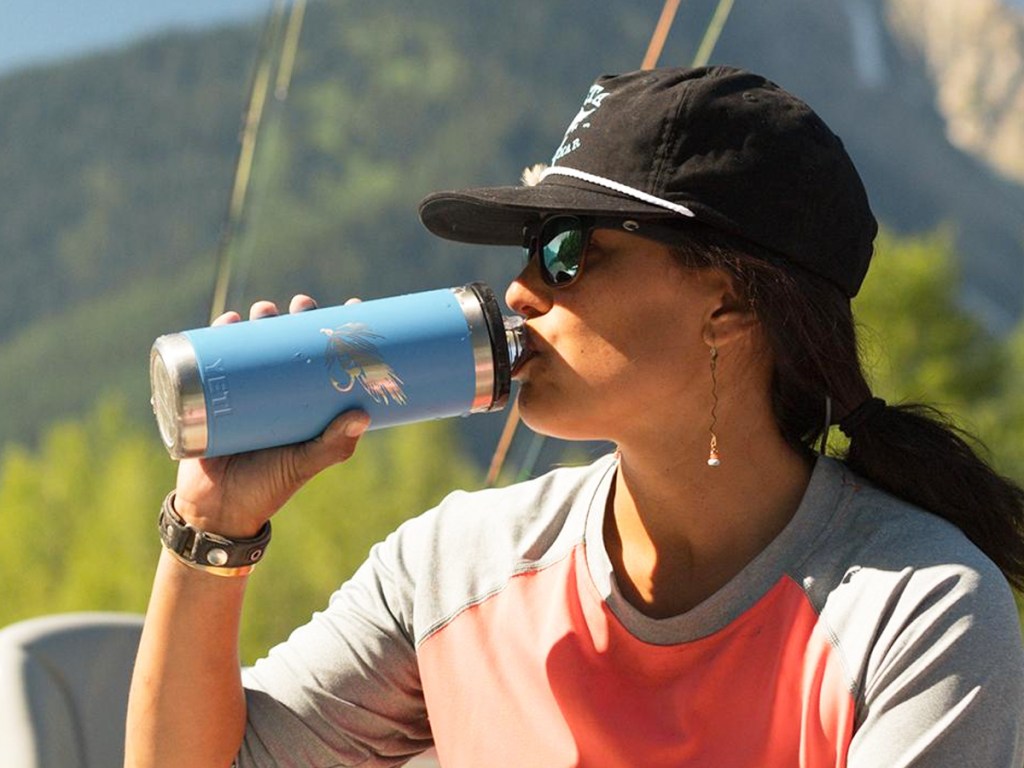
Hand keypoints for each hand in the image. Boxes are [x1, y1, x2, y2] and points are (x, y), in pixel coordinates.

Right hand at [172, 294, 369, 537]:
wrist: (216, 511)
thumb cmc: (268, 488)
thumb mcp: (304, 464)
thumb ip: (333, 446)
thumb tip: (361, 415)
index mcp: (306, 402)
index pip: (329, 358)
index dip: (341, 331)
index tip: (356, 307)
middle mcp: (278, 391)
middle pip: (290, 342)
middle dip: (297, 317)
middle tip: (302, 305)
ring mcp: (245, 391)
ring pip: (254, 344)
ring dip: (259, 319)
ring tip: (264, 312)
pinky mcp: (213, 396)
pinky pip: (216, 359)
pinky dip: (220, 336)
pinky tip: (228, 321)